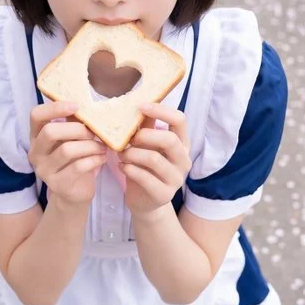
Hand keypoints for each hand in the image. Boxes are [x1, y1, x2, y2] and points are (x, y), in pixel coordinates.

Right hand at [28, 100, 106, 206]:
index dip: (55, 107)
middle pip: (50, 132)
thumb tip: (85, 99)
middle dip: (77, 129)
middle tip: (94, 133)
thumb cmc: (74, 160)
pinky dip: (94, 160)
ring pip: (67, 150)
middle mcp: (35, 153)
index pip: (36, 115)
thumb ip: (73, 122)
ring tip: (103, 147)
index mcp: (36, 137)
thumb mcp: (71, 139)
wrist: (74, 193)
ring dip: (90, 146)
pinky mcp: (57, 184)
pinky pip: (78, 167)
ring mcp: (44, 170)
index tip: (77, 105)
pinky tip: (102, 158)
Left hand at [118, 102, 191, 219]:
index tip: (140, 106)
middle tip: (128, 139)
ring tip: (121, 154)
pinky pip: (145, 177)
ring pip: (154, 159)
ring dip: (132, 154)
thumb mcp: (146, 146)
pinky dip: (129, 169)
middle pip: (169, 140)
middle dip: (144, 136)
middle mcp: (184, 160)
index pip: (180, 120)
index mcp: (182, 144)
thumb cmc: (144, 168)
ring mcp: (176, 179)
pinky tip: (122, 167)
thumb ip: (145, 127)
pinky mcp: (164, 194)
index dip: (161, 110)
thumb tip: (136, 102)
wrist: (145, 201)